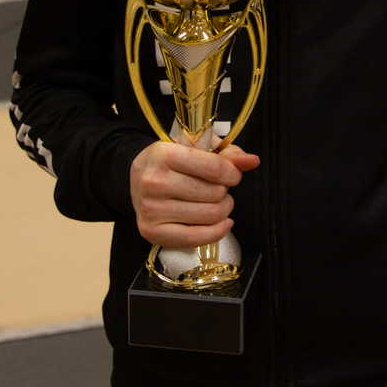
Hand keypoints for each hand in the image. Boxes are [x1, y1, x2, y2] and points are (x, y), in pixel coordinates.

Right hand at [129, 141, 258, 250]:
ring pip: (209, 216)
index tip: (233, 175)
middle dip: (225, 192)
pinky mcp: (151, 231)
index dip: (233, 173)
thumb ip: (226, 153)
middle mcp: (154, 182)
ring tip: (217, 202)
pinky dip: (217, 232)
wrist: (134, 177)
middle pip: (214, 194)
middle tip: (220, 189)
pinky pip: (195, 238)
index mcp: (164, 154)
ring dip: (223, 210)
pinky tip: (223, 223)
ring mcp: (151, 209)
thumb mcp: (195, 148)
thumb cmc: (170, 161)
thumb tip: (252, 161)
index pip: (214, 168)